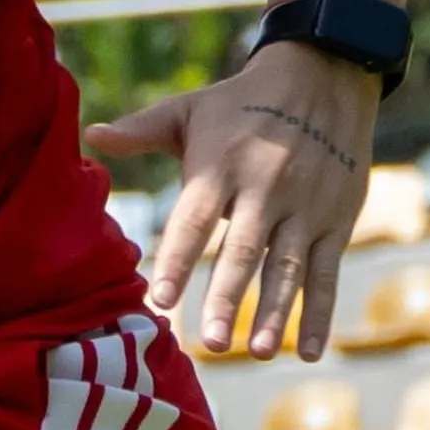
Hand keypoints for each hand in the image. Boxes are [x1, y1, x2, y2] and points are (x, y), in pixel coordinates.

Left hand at [87, 44, 382, 359]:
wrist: (323, 76)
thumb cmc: (241, 103)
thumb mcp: (190, 108)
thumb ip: (141, 129)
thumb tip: (91, 136)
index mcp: (221, 165)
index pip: (194, 218)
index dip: (178, 259)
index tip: (161, 299)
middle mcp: (264, 188)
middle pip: (243, 251)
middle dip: (227, 298)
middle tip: (212, 342)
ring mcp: (305, 207)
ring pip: (288, 267)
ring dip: (275, 313)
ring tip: (257, 352)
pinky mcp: (338, 218)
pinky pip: (327, 272)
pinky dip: (319, 313)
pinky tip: (307, 352)